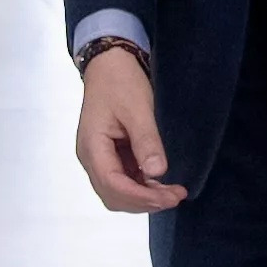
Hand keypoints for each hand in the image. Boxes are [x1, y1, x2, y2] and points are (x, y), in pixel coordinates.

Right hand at [73, 43, 181, 213]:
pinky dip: (141, 187)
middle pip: (113, 195)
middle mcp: (91, 158)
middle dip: (144, 202)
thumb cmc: (120, 82)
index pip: (113, 185)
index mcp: (92, 147)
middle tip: (176, 196)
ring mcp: (99, 158)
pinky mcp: (109, 155)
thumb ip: (146, 141)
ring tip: (172, 192)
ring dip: (144, 197)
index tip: (169, 198)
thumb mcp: (137, 109)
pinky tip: (161, 184)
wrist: (109, 64)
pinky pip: (123, 180)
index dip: (142, 197)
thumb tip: (157, 172)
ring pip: (117, 192)